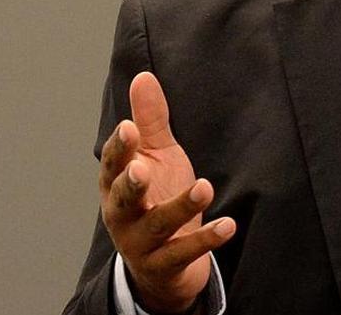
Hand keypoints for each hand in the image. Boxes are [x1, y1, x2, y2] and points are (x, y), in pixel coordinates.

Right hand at [99, 72, 235, 312]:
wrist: (162, 262)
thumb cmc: (156, 197)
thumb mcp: (155, 157)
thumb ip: (149, 120)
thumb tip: (143, 76)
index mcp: (115, 184)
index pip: (113, 164)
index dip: (119, 148)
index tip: (128, 128)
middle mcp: (122, 214)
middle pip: (123, 199)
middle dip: (131, 185)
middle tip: (143, 169)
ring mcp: (141, 242)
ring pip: (157, 225)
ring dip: (180, 207)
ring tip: (205, 187)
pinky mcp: (164, 264)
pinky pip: (184, 252)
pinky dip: (205, 239)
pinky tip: (228, 224)